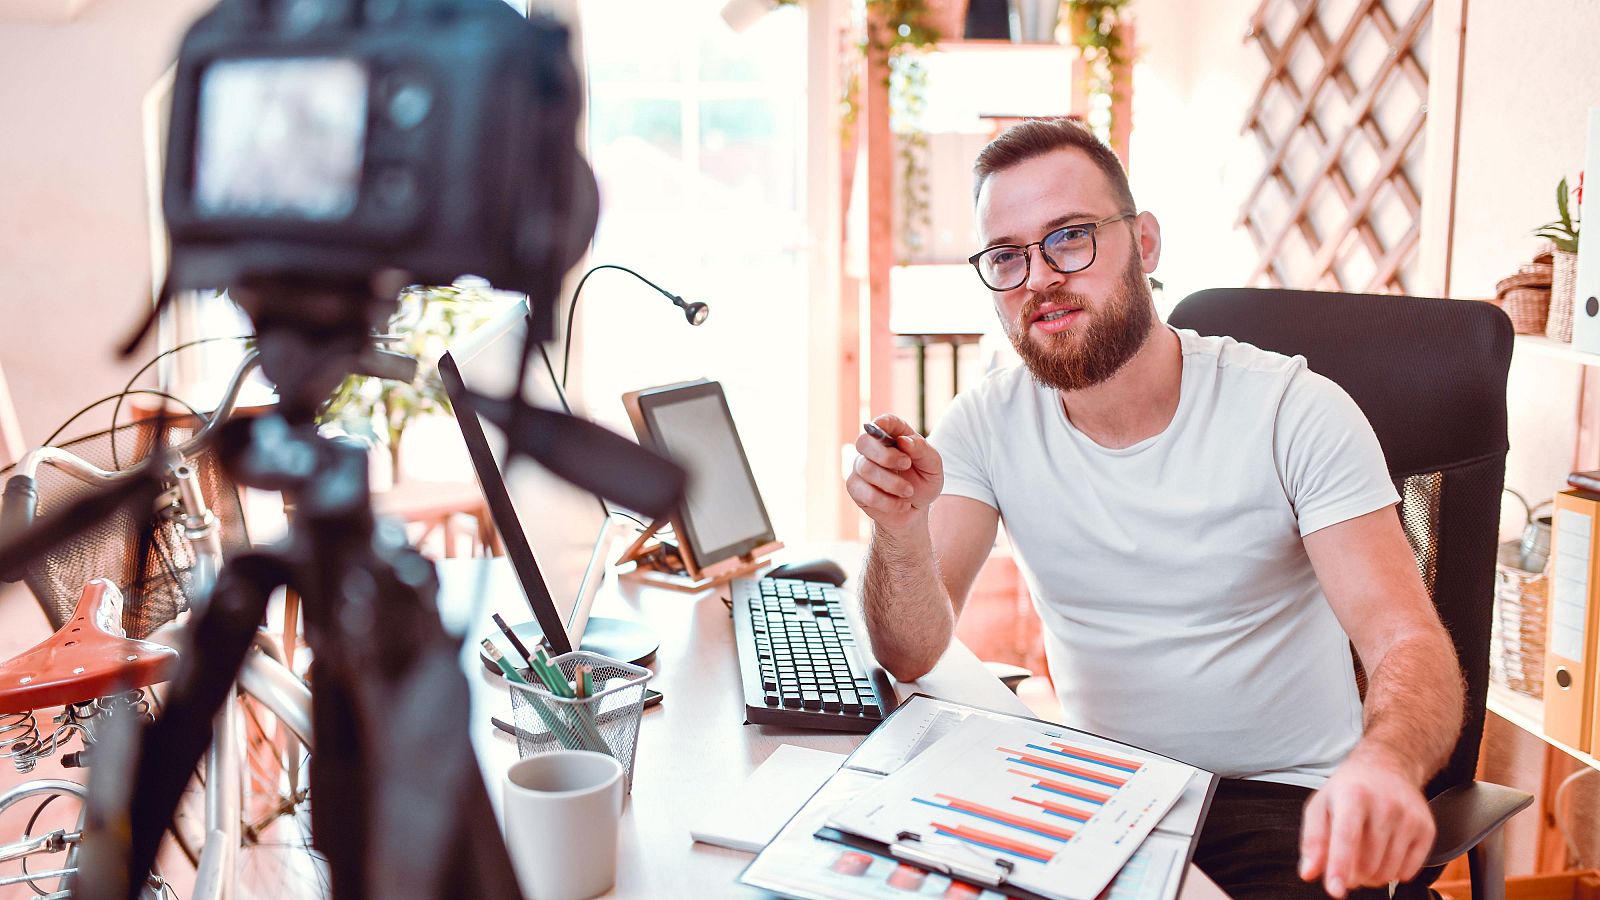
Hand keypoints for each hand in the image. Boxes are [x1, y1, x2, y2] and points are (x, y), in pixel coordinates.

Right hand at [845, 414, 942, 532]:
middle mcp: (874, 449)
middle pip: (864, 442)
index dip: (883, 422)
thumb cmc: (924, 483)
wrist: (916, 510)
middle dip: (885, 455)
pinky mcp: (856, 488)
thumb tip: (904, 441)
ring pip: (866, 469)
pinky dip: (886, 501)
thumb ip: (922, 450)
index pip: (884, 422)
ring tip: (908, 491)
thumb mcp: (933, 467)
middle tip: (906, 464)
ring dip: (892, 483)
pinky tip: (901, 504)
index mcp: (894, 436)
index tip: (883, 426)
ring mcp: (861, 468)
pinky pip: (864, 492)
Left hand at [1299, 753, 1434, 896]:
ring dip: (1371, 877)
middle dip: (1352, 875)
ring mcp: (1409, 817)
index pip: (1347, 837)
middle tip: (1346, 865)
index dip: (1340, 867)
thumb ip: (1312, 840)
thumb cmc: (1348, 790)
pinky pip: (1409, 872)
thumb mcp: (1321, 805)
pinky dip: (1393, 873)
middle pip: (1368, 862)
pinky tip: (1384, 855)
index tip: (1335, 891)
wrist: (1387, 767)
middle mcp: (1385, 804)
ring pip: (1388, 871)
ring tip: (1363, 859)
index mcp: (1353, 795)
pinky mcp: (1426, 829)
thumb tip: (1309, 873)